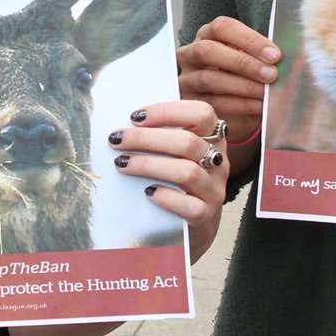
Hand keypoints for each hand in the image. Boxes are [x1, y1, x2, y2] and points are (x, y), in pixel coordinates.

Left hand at [110, 100, 228, 261]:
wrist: (194, 224)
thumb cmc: (179, 180)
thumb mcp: (178, 154)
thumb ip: (163, 136)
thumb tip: (126, 122)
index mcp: (213, 139)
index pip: (202, 114)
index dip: (168, 111)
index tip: (135, 116)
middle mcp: (218, 162)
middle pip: (188, 143)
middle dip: (146, 138)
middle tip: (117, 139)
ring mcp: (214, 190)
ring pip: (187, 172)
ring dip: (149, 165)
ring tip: (122, 163)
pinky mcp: (206, 216)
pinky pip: (190, 206)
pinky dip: (167, 197)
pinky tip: (148, 192)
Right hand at [177, 16, 277, 143]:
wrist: (233, 107)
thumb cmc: (244, 76)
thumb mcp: (252, 59)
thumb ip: (262, 55)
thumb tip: (285, 57)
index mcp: (208, 34)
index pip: (222, 27)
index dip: (249, 39)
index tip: (275, 54)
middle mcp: (191, 53)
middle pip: (208, 50)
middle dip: (243, 63)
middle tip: (271, 74)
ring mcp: (187, 78)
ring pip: (209, 78)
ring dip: (243, 86)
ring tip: (266, 93)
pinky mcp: (189, 102)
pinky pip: (212, 102)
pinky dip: (239, 104)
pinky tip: (258, 106)